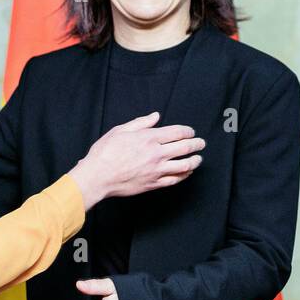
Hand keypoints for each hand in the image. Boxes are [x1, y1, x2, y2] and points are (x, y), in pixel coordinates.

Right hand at [68, 112, 203, 209]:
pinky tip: (187, 172)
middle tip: (201, 143)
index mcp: (149, 138)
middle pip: (185, 147)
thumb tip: (155, 116)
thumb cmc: (105, 153)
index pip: (178, 132)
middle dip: (197, 144)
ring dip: (195, 160)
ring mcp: (157, 170)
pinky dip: (184, 175)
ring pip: (185, 165)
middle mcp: (156, 154)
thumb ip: (141, 122)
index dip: (188, 131)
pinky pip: (175, 179)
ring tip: (198, 158)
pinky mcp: (154, 183)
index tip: (191, 132)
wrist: (97, 176)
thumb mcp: (120, 130)